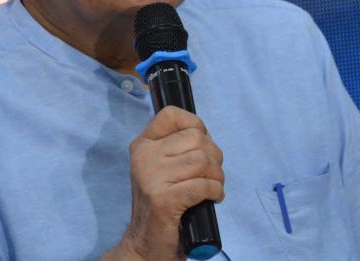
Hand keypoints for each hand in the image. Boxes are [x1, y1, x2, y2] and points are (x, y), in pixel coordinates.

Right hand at [114, 106, 224, 260]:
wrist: (145, 245)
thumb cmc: (160, 205)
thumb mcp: (159, 169)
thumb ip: (175, 149)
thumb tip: (205, 135)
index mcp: (142, 146)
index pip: (170, 114)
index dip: (195, 124)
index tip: (202, 143)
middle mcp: (144, 157)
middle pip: (196, 138)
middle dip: (214, 156)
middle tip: (212, 173)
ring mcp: (151, 178)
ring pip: (203, 161)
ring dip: (217, 176)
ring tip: (213, 187)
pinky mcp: (163, 200)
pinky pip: (204, 185)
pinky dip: (215, 191)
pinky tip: (213, 198)